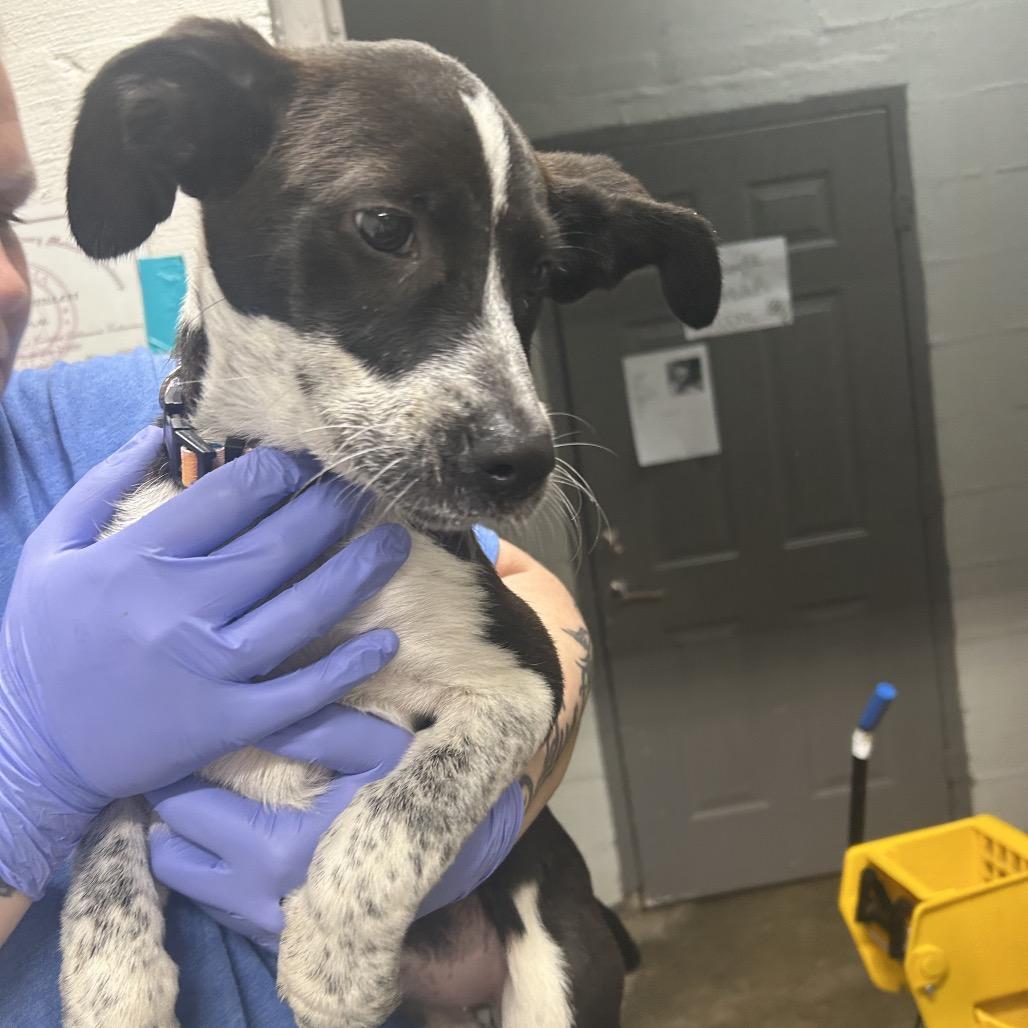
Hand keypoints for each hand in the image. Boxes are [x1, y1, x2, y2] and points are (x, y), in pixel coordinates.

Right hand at [0, 426, 409, 898]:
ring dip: (359, 572)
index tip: (315, 456)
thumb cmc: (41, 642)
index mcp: (136, 559)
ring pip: (303, 610)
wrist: (26, 751)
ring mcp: (208, 670)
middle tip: (372, 484)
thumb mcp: (49, 550)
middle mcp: (178, 609)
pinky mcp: (226, 723)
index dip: (284, 469)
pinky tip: (387, 641)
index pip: (232, 496)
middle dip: (334, 507)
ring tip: (397, 541)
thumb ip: (100, 485)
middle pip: (280, 544)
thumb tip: (154, 433)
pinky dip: (347, 667)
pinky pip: (300, 692)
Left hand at [147, 706, 523, 949]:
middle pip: (171, 848)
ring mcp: (259, 926)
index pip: (185, 809)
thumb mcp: (371, 746)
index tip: (179, 738)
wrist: (449, 858)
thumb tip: (252, 708)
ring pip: (182, 881)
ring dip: (182, 840)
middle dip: (171, 803)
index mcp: (272, 851)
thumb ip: (313, 727)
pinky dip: (206, 868)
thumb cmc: (404, 791)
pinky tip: (226, 836)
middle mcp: (254, 900)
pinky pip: (211, 903)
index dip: (175, 769)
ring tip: (198, 800)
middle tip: (179, 764)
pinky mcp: (268, 938)